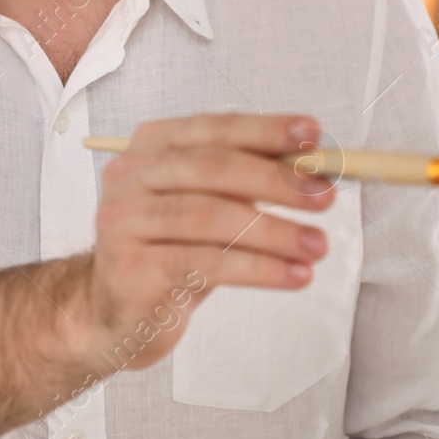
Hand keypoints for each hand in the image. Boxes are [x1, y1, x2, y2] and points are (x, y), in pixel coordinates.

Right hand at [70, 113, 335, 374]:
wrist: (114, 310)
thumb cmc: (170, 249)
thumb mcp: (207, 206)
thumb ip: (245, 181)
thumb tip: (312, 168)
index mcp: (152, 145)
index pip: (215, 128)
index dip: (266, 130)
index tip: (313, 136)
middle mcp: (131, 174)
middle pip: (213, 168)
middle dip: (276, 180)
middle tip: (325, 197)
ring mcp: (126, 220)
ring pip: (212, 217)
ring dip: (275, 231)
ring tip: (318, 246)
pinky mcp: (133, 268)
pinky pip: (207, 263)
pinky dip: (260, 268)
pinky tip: (294, 275)